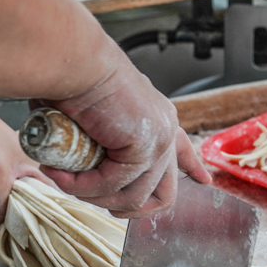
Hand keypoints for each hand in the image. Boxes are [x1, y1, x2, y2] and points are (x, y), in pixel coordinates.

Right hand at [35, 56, 211, 218]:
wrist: (72, 58)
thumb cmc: (70, 77)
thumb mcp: (89, 114)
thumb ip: (93, 142)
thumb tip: (71, 166)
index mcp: (157, 116)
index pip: (183, 148)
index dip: (192, 167)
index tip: (204, 181)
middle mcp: (165, 128)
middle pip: (165, 192)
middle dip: (132, 208)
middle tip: (103, 205)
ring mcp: (159, 140)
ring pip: (134, 197)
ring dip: (95, 197)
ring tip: (64, 181)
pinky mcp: (145, 148)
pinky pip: (114, 185)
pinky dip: (84, 187)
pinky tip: (61, 176)